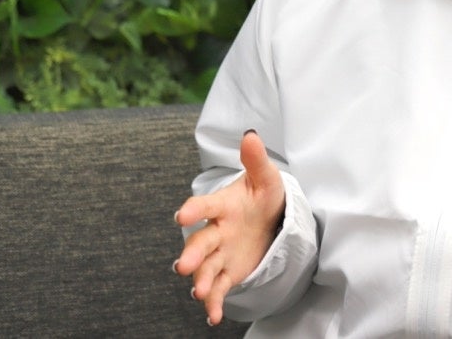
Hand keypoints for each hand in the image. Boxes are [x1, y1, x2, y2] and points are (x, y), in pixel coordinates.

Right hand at [174, 130, 285, 325]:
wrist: (270, 219)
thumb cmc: (263, 196)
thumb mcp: (266, 178)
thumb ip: (256, 160)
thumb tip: (251, 135)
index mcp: (223, 205)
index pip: (205, 206)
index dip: (193, 210)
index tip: (181, 216)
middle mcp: (216, 230)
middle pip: (200, 242)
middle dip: (191, 254)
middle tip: (182, 265)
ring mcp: (220, 253)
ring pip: (206, 267)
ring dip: (200, 280)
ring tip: (199, 292)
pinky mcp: (228, 271)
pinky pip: (218, 287)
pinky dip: (213, 302)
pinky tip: (213, 316)